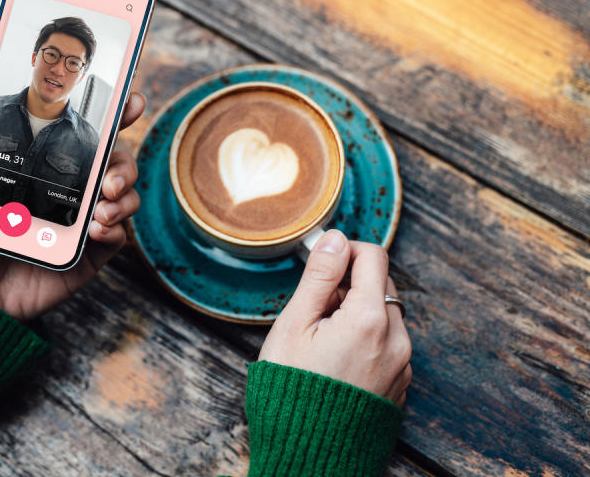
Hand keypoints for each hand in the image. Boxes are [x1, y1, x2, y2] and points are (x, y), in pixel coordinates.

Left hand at [0, 86, 145, 320]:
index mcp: (47, 164)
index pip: (87, 132)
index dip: (115, 114)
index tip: (132, 102)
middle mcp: (71, 188)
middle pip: (117, 162)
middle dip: (124, 163)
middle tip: (108, 177)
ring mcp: (82, 220)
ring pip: (125, 196)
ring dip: (124, 196)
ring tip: (100, 206)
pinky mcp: (88, 254)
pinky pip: (118, 236)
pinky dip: (116, 229)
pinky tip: (96, 228)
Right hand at [258, 230, 411, 406]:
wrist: (307, 454)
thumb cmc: (292, 389)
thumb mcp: (294, 325)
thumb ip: (318, 278)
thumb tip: (334, 239)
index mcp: (370, 319)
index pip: (373, 256)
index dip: (345, 250)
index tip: (321, 262)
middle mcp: (396, 340)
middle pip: (381, 285)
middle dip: (350, 285)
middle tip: (314, 309)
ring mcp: (401, 365)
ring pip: (386, 315)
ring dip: (359, 313)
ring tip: (322, 339)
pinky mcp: (399, 385)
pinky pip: (388, 345)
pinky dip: (367, 339)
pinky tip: (336, 360)